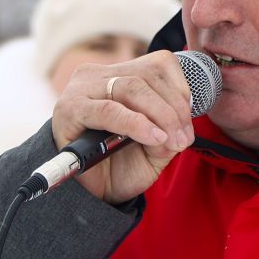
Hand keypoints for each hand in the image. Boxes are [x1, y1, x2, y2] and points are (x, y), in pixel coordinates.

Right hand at [49, 51, 196, 203]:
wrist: (93, 194)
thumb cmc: (122, 164)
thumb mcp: (157, 146)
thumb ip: (170, 130)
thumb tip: (180, 127)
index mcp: (120, 74)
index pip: (158, 64)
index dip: (181, 90)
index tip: (189, 123)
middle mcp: (98, 75)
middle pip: (147, 76)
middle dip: (173, 109)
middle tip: (184, 139)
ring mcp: (81, 89)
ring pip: (131, 87)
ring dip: (160, 115)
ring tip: (170, 141)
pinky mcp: (69, 109)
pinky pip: (108, 110)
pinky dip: (135, 123)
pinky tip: (152, 137)